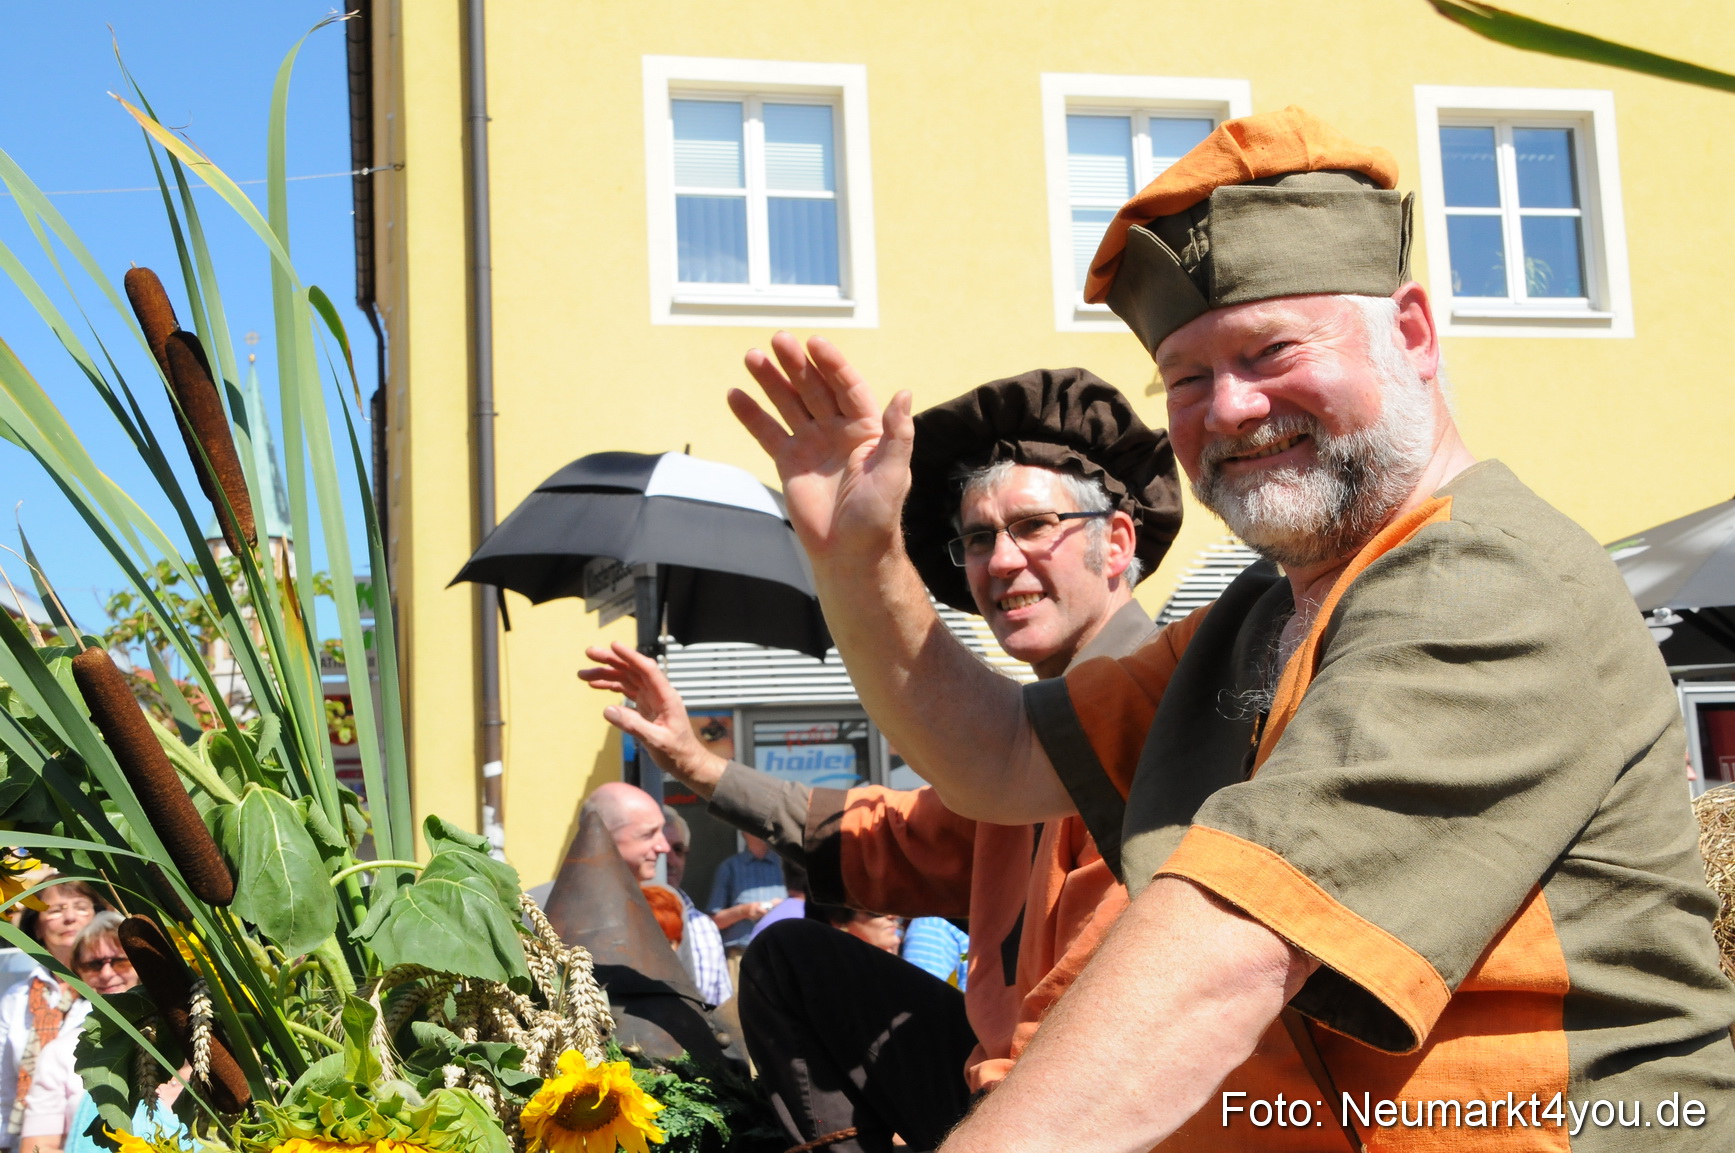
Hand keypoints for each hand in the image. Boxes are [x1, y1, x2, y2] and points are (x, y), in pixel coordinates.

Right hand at [578, 642, 727, 796]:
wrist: (686, 762)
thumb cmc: (677, 752)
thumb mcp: (656, 741)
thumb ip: (633, 725)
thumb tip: (608, 710)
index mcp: (666, 696)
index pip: (648, 669)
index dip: (630, 656)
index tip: (613, 646)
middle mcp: (658, 693)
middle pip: (633, 670)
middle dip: (611, 660)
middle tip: (589, 654)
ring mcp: (651, 698)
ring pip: (627, 678)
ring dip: (606, 674)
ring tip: (584, 674)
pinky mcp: (645, 705)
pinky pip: (626, 690)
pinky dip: (611, 686)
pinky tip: (596, 684)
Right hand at [731, 332, 914, 562]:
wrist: (849, 554)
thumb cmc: (877, 517)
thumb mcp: (894, 474)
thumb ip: (898, 434)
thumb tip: (903, 393)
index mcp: (867, 429)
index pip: (847, 387)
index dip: (832, 365)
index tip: (815, 344)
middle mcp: (838, 431)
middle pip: (815, 389)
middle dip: (797, 364)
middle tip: (778, 339)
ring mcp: (812, 444)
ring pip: (789, 404)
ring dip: (771, 380)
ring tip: (752, 356)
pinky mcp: (790, 462)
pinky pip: (768, 432)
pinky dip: (751, 414)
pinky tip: (735, 394)